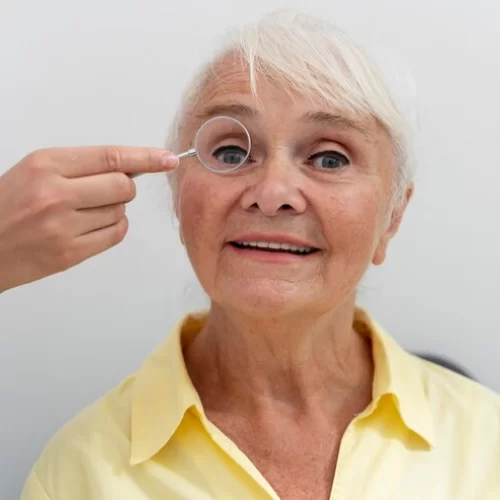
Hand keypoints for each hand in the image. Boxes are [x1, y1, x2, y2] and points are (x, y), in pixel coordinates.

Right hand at [0, 146, 177, 292]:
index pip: (111, 157)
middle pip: (123, 186)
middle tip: (104, 191)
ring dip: (113, 209)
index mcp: (45, 164)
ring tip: (84, 212)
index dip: (145, 157)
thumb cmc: (6, 205)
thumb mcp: (35, 170)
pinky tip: (93, 226)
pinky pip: (116, 234)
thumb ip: (80, 167)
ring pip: (121, 211)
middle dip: (123, 188)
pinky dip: (114, 228)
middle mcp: (56, 194)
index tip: (167, 158)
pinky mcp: (69, 254)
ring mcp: (63, 227)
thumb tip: (129, 168)